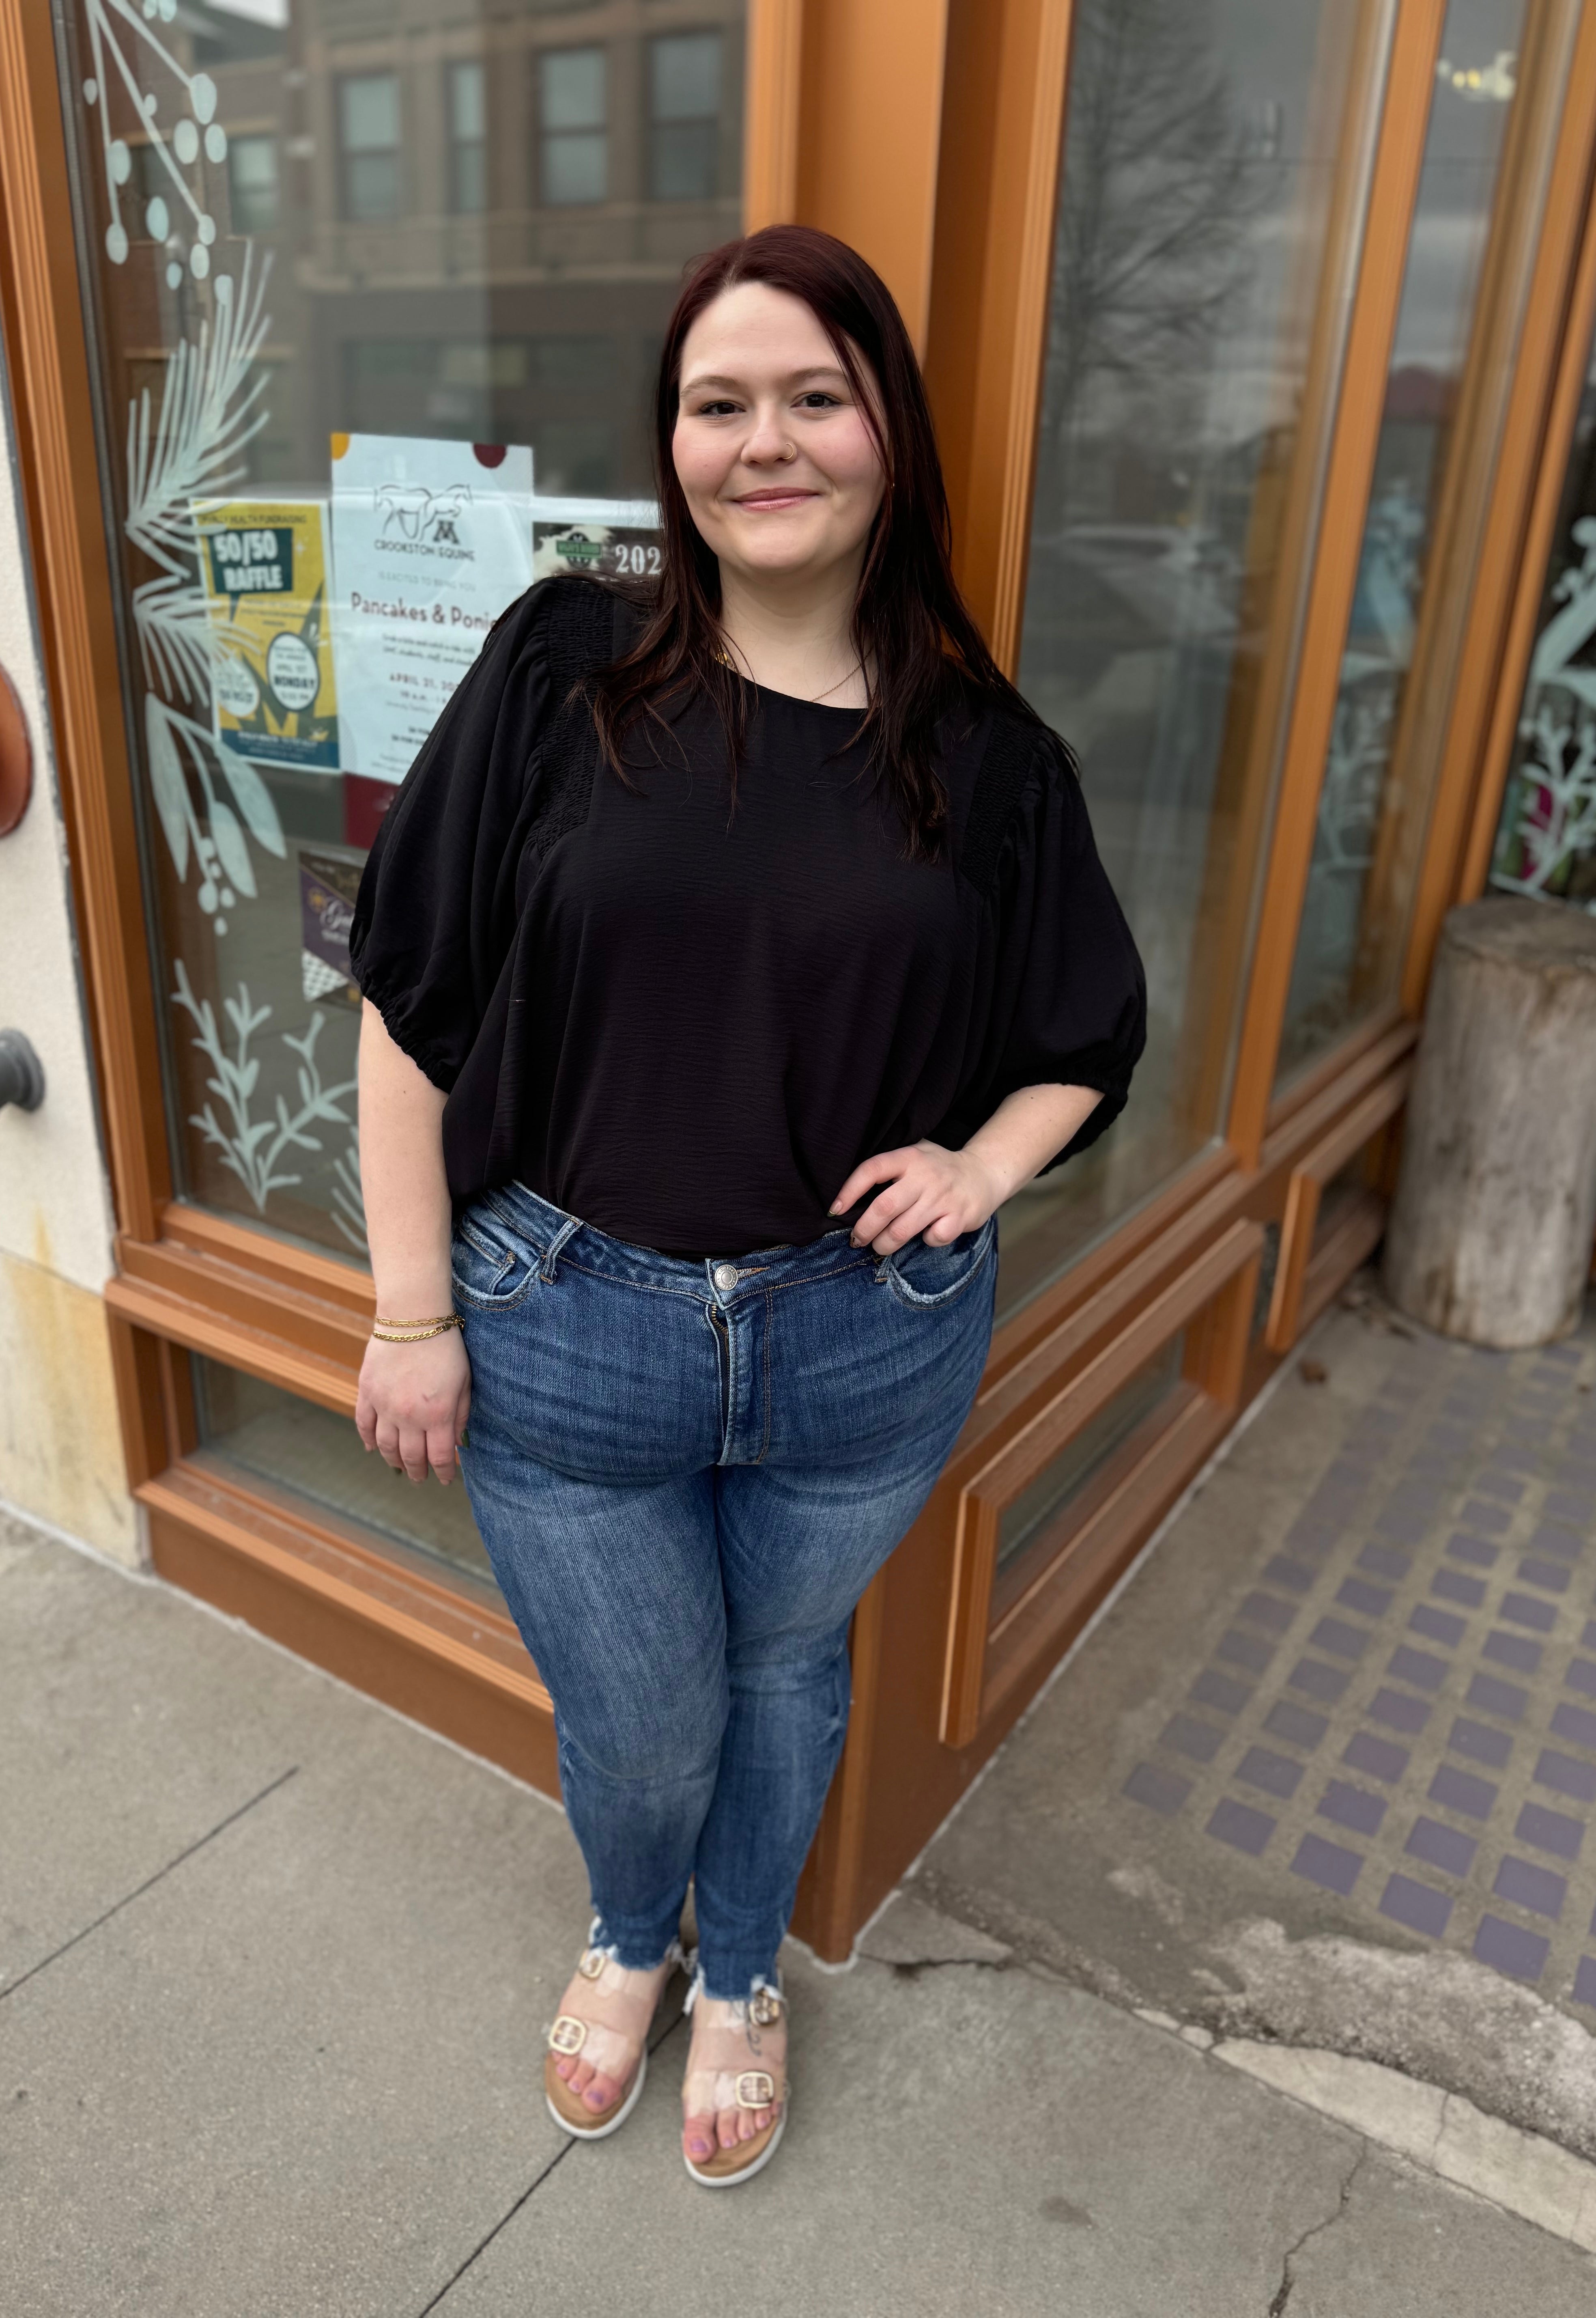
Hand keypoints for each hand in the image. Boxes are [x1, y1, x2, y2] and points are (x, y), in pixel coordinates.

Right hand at [356, 1327, 471, 1485]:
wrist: (413, 1318)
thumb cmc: (446, 1347)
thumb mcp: (465, 1382)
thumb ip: (461, 1415)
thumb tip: (457, 1442)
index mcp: (437, 1415)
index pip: (439, 1457)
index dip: (444, 1472)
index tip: (446, 1479)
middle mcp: (408, 1416)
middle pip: (411, 1457)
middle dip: (418, 1471)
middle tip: (421, 1478)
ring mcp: (384, 1406)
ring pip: (385, 1446)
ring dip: (393, 1461)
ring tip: (401, 1467)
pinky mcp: (367, 1392)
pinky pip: (364, 1424)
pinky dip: (368, 1440)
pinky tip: (373, 1449)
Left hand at [831, 1139, 1005, 1255]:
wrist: (984, 1173)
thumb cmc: (938, 1168)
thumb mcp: (915, 1154)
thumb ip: (889, 1167)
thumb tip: (848, 1197)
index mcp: (909, 1157)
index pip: (871, 1170)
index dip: (849, 1191)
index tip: (835, 1210)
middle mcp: (925, 1176)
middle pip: (884, 1207)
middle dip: (864, 1230)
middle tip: (856, 1240)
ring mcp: (943, 1197)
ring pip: (903, 1230)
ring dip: (884, 1244)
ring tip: (879, 1247)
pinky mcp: (959, 1216)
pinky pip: (933, 1238)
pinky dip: (925, 1242)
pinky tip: (926, 1235)